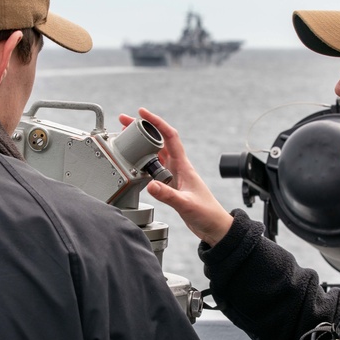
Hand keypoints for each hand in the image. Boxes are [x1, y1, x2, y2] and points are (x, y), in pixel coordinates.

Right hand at [119, 108, 233, 246]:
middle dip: (142, 129)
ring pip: (155, 153)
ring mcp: (174, 175)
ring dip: (142, 144)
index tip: (142, 113)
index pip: (169, 136)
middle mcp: (178, 167)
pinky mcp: (171, 184)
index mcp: (183, 166)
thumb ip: (168, 196)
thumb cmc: (206, 213)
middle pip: (158, 141)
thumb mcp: (185, 204)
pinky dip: (143, 162)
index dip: (156, 122)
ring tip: (125, 139)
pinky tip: (135, 164)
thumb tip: (150, 186)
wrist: (214, 226)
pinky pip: (154, 168)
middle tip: (125, 123)